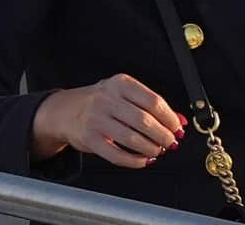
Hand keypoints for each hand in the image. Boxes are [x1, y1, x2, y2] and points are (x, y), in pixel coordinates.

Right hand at [32, 73, 186, 167]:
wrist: (66, 110)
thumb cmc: (101, 101)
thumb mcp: (124, 94)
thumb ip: (150, 106)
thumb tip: (178, 121)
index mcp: (121, 83)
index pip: (153, 101)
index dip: (169, 118)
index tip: (178, 128)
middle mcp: (108, 99)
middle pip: (144, 121)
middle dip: (163, 135)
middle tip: (171, 142)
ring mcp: (97, 119)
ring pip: (132, 139)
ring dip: (150, 148)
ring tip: (158, 151)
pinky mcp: (90, 139)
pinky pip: (117, 154)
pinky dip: (135, 161)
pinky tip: (143, 160)